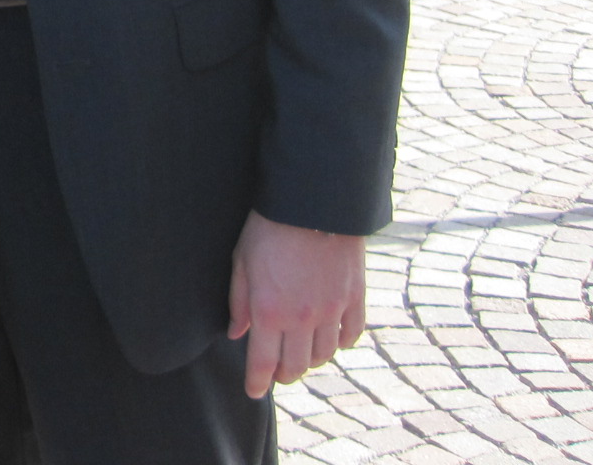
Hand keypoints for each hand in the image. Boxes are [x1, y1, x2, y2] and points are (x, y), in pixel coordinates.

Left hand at [229, 209, 367, 396]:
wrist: (313, 202)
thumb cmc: (268, 227)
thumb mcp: (241, 262)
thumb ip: (239, 302)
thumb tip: (237, 333)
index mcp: (270, 312)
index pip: (263, 363)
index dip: (257, 382)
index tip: (253, 391)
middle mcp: (303, 319)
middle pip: (296, 366)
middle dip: (283, 375)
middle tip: (276, 372)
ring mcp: (332, 311)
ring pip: (324, 356)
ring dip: (310, 360)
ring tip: (300, 354)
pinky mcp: (355, 298)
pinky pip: (350, 335)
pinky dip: (340, 343)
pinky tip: (330, 339)